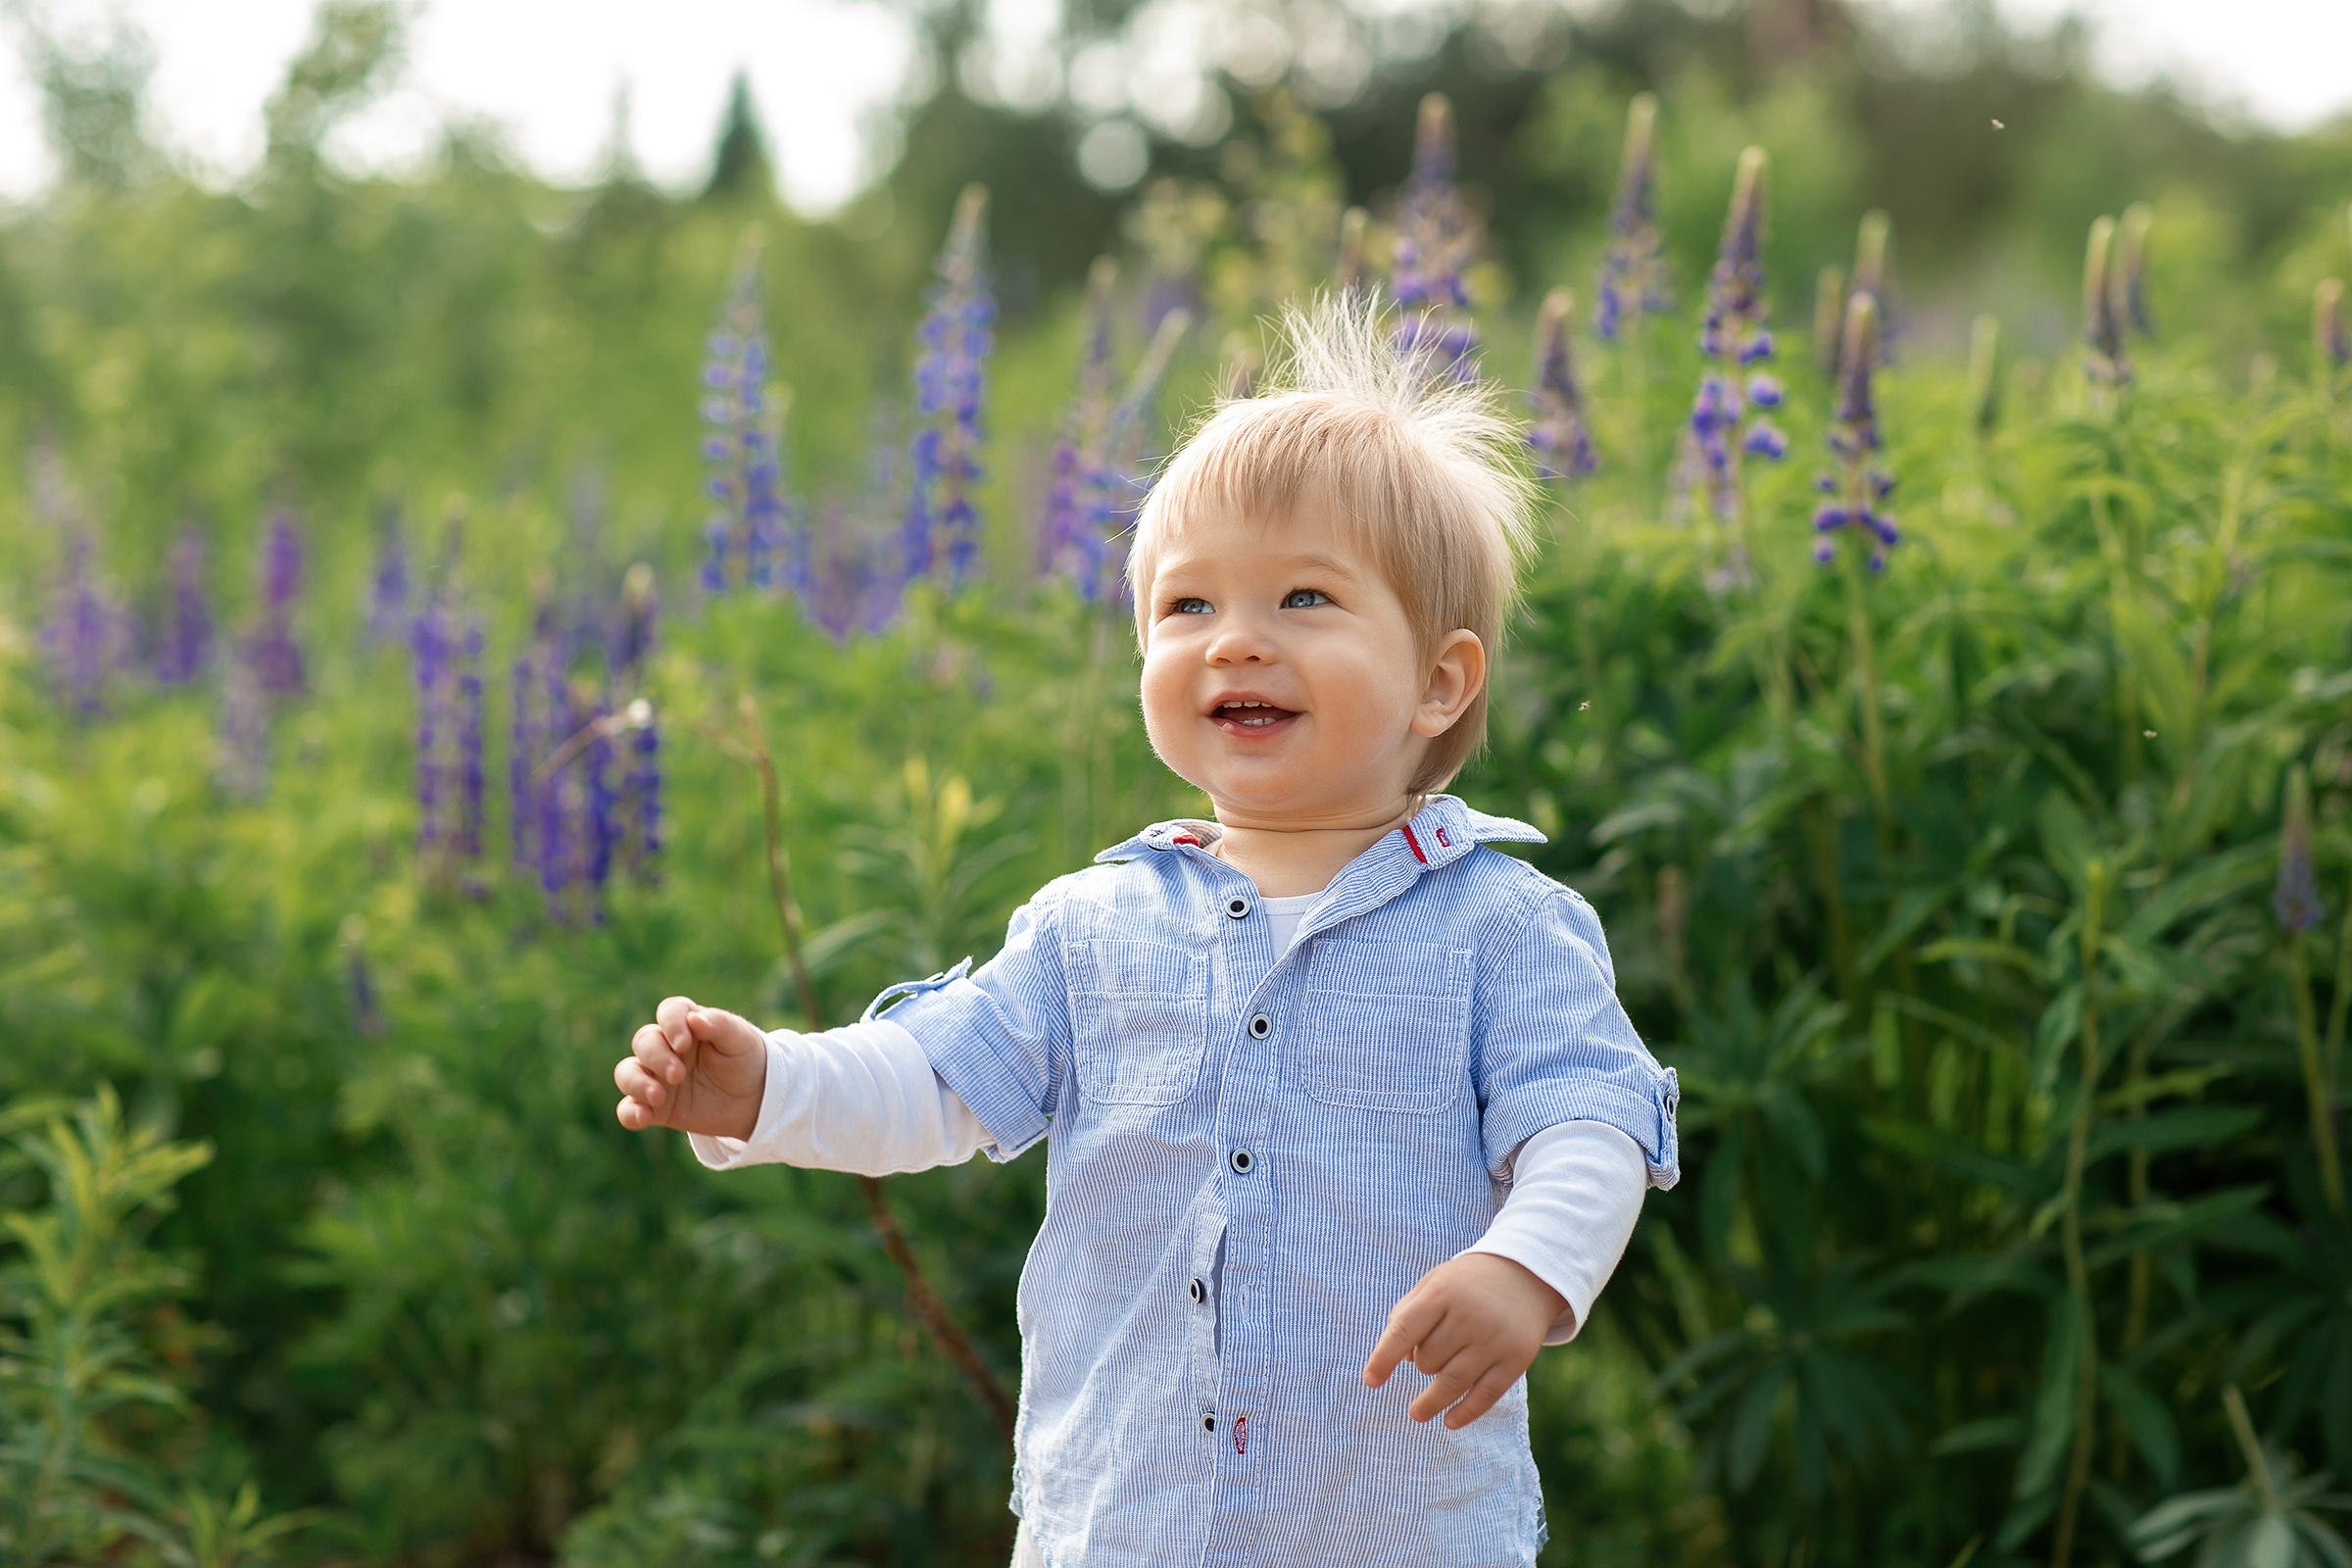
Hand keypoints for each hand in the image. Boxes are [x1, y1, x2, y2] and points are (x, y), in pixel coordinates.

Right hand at [614, 996, 768, 1139]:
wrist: (753, 1101)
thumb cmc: (744, 1061)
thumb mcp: (741, 1040)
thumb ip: (720, 1025)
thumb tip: (695, 1018)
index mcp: (688, 1026)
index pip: (669, 1012)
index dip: (671, 1024)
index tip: (684, 1043)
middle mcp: (666, 1048)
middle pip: (644, 1041)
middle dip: (657, 1057)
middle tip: (678, 1075)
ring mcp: (657, 1077)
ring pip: (627, 1073)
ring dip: (636, 1083)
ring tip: (658, 1096)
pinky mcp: (655, 1107)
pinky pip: (628, 1109)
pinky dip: (630, 1113)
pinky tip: (644, 1117)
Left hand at [1361, 1253, 1567, 1428]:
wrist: (1527, 1274)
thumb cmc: (1467, 1283)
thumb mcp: (1435, 1282)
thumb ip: (1409, 1312)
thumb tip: (1399, 1358)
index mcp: (1442, 1292)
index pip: (1404, 1331)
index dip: (1383, 1358)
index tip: (1370, 1381)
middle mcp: (1468, 1316)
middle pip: (1429, 1359)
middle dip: (1422, 1363)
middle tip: (1429, 1356)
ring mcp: (1494, 1339)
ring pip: (1453, 1382)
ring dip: (1431, 1402)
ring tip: (1417, 1413)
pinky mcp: (1516, 1359)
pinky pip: (1486, 1394)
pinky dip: (1466, 1412)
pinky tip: (1449, 1421)